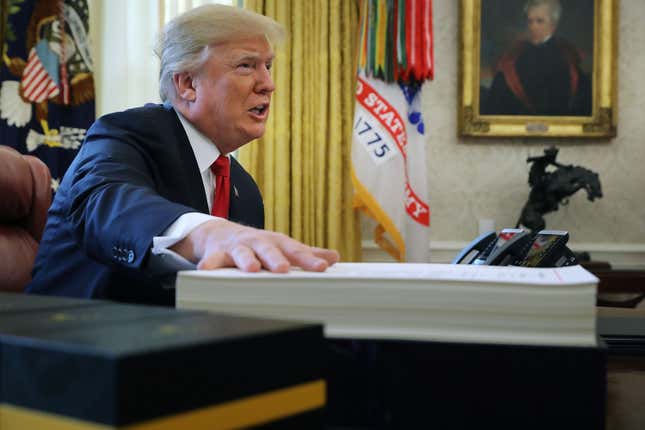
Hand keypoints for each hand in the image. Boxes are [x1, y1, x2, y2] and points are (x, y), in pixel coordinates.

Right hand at [170, 219, 339, 272]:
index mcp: (276, 242)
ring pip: (242, 253)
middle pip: (268, 249)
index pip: (295, 250)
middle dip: (275, 258)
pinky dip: (209, 265)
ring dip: (246, 260)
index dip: (308, 259)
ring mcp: (237, 247)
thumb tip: (334, 257)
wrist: (220, 233)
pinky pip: (212, 260)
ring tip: (251, 269)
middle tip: (283, 269)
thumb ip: (306, 253)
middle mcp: (258, 242)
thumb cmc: (257, 244)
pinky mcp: (217, 253)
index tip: (322, 267)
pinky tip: (206, 271)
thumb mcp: (281, 246)